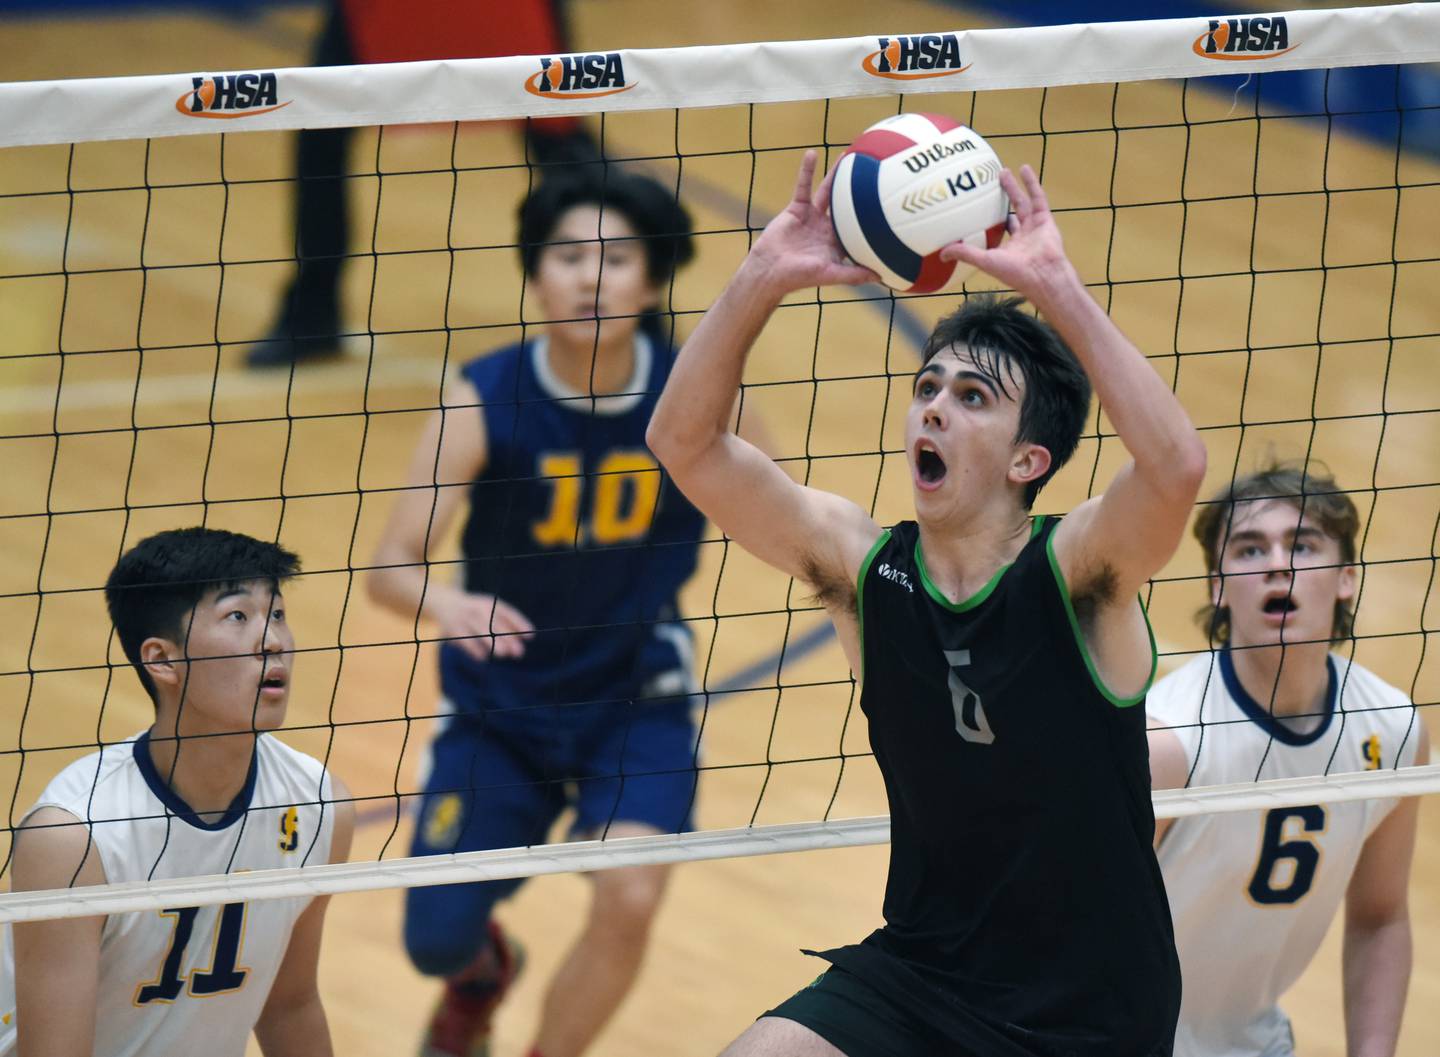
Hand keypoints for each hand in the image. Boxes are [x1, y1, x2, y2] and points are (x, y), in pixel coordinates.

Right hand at [433, 591, 533, 661]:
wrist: (445, 603)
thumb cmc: (476, 610)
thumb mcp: (490, 610)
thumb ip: (507, 623)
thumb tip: (526, 639)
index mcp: (489, 604)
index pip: (507, 613)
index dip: (519, 623)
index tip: (530, 636)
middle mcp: (478, 610)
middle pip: (495, 624)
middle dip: (508, 638)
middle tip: (519, 652)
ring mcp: (465, 619)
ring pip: (481, 632)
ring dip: (493, 643)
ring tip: (504, 654)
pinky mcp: (454, 630)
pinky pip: (465, 640)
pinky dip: (474, 649)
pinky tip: (483, 657)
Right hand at [746, 150, 878, 294]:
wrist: (770, 269)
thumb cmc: (799, 276)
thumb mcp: (830, 274)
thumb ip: (854, 274)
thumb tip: (880, 277)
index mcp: (837, 242)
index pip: (858, 227)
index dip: (871, 216)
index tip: (888, 203)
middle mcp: (827, 227)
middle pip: (846, 204)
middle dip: (858, 190)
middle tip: (873, 170)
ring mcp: (812, 216)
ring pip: (827, 190)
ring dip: (836, 173)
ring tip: (848, 154)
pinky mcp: (797, 208)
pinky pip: (803, 185)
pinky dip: (807, 170)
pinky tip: (812, 153)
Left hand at [939, 165, 1075, 304]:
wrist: (1043, 275)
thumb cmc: (1015, 272)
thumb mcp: (985, 261)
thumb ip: (965, 254)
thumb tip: (942, 253)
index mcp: (1009, 248)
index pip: (997, 231)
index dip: (988, 220)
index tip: (975, 208)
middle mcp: (1022, 236)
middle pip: (1010, 212)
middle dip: (999, 200)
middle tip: (988, 184)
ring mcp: (1035, 227)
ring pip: (1022, 202)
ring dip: (1013, 187)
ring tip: (1003, 171)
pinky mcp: (1046, 219)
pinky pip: (1038, 198)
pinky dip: (1031, 183)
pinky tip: (1023, 169)